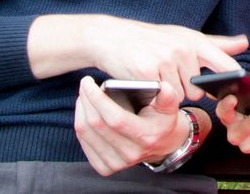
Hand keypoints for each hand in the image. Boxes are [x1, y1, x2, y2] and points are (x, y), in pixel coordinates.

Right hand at [29, 15, 248, 101]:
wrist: (112, 37)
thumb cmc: (152, 39)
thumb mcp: (185, 36)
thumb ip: (217, 44)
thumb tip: (245, 43)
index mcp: (196, 41)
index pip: (225, 65)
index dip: (231, 82)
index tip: (232, 91)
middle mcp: (184, 49)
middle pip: (198, 90)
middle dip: (186, 89)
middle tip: (169, 74)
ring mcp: (166, 60)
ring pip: (180, 95)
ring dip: (170, 93)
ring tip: (156, 75)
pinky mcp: (149, 72)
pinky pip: (162, 96)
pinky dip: (155, 94)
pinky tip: (146, 81)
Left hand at [74, 76, 195, 174]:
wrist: (164, 146)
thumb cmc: (163, 121)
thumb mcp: (170, 107)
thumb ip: (168, 97)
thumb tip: (164, 86)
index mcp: (146, 137)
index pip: (115, 119)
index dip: (97, 99)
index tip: (88, 82)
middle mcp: (130, 153)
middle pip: (96, 125)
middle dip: (86, 101)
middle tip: (84, 85)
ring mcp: (117, 163)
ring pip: (86, 134)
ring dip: (80, 111)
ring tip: (83, 95)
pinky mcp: (106, 168)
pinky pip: (84, 144)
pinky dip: (80, 124)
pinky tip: (83, 112)